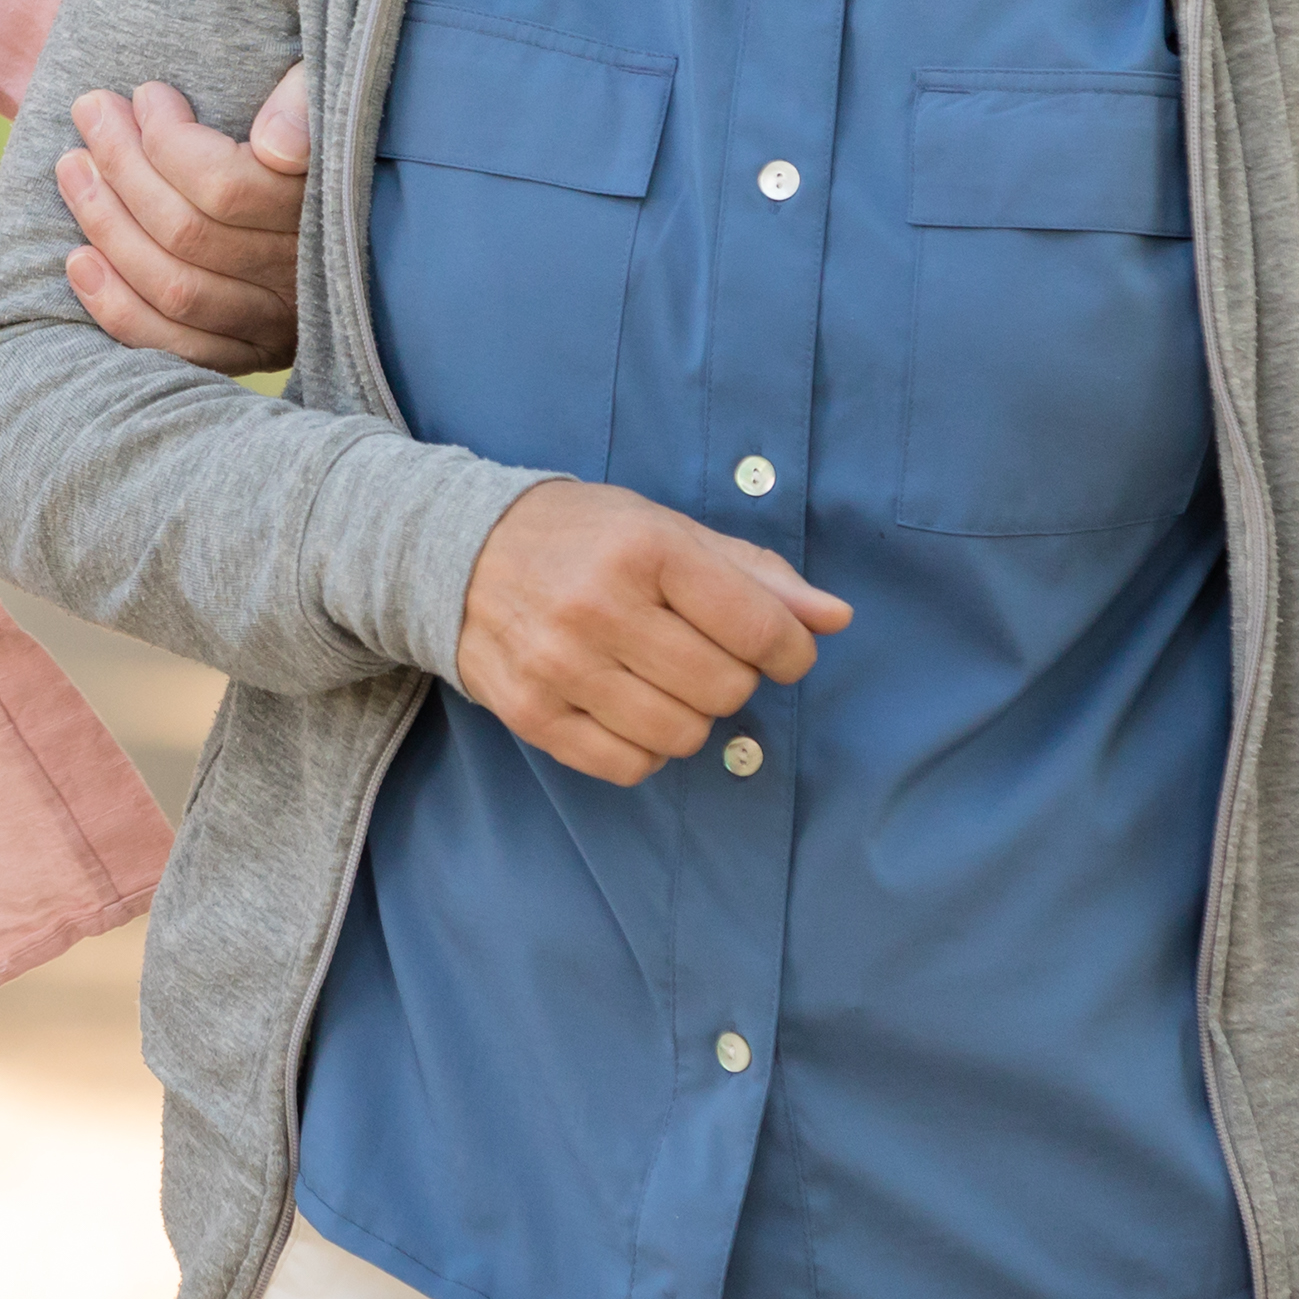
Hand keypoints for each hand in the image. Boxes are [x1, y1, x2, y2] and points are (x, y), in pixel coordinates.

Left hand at [57, 65, 313, 373]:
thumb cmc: (316, 125)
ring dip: (106, 226)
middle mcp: (303, 274)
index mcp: (327, 207)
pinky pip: (174, 346)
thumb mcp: (323, 87)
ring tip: (72, 168)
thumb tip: (275, 146)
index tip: (146, 95)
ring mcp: (276, 322)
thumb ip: (304, 99)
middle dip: (122, 167)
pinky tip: (79, 260)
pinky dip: (117, 307)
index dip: (169, 141)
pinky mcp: (248, 352)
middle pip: (187, 234)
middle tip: (91, 113)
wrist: (359, 205)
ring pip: (173, 288)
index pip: (227, 188)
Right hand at [450, 479, 847, 784]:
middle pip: (725, 689)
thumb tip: (836, 619)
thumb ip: (757, 577)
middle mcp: (599, 606)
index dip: (790, 651)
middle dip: (734, 680)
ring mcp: (558, 665)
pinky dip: (645, 749)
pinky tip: (630, 709)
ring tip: (665, 682)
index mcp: (646, 549)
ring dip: (691, 717)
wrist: (463, 548)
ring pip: (681, 736)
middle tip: (704, 655)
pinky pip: (627, 767)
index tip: (778, 648)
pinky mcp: (529, 713)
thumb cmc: (586, 537)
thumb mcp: (671, 531)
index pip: (760, 630)